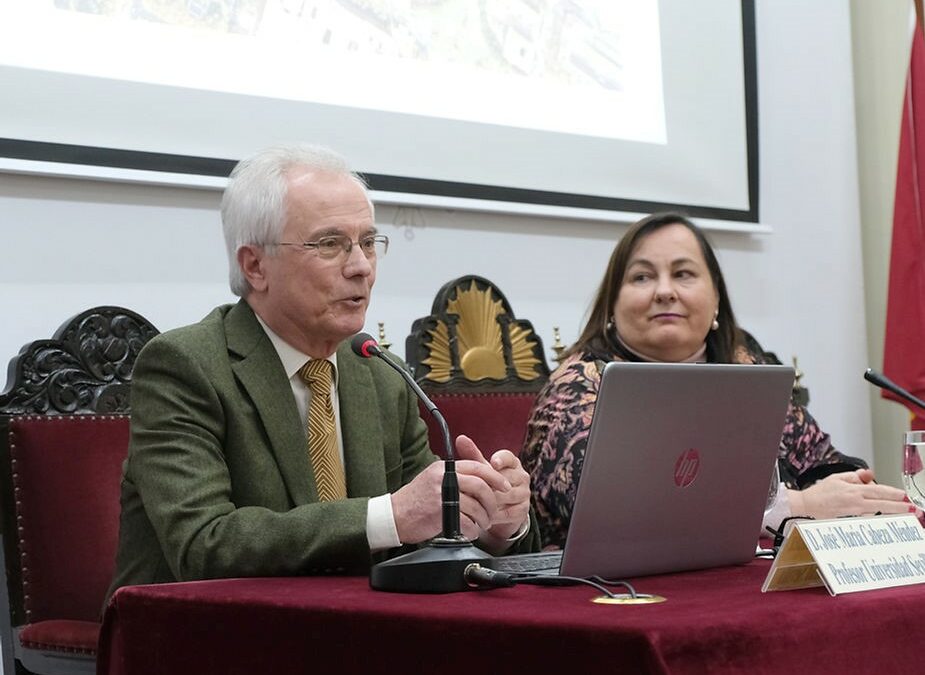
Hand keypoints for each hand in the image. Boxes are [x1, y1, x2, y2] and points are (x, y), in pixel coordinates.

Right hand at [390, 440, 510, 543]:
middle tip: (493, 512)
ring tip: (482, 524)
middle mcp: (444, 479)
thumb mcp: (433, 479)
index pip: (478, 467)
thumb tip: (481, 480)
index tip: (505, 487)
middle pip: (481, 486)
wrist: (394, 516)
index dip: (495, 477)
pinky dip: (472, 530)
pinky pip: (466, 523)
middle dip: (492, 501)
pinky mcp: (440, 514)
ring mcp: (441, 496)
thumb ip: (454, 477)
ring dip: (484, 518)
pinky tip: (470, 532)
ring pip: (476, 506)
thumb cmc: (414, 500)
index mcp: (445, 468)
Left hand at [455, 435, 530, 541]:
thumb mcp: (480, 469)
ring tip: (474, 504)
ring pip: (504, 496)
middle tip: (471, 490)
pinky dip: (494, 515)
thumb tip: (460, 438)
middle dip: (487, 486)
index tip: (493, 463)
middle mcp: (522, 476)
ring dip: (488, 502)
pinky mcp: (524, 510)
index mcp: (513, 462)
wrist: (498, 511)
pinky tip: (483, 516)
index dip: (501, 460)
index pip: (508, 457)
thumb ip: (472, 454)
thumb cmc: (488, 484)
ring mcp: (525, 493)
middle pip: (504, 479)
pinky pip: (507, 512)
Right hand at [788, 469, 909, 519]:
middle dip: (900, 507)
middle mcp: (856, 503)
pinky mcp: (853, 518)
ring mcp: (855, 512)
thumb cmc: (820, 492)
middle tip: (914, 510)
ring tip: (905, 511)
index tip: (905, 496)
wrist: (807, 507)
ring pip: (878, 510)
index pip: (878, 491)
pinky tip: (883, 512)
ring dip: (891, 510)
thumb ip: (855, 476)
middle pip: (883, 505)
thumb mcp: (837, 477)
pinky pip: (869, 514)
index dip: (894, 494)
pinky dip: (877, 512)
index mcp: (853, 491)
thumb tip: (869, 475)